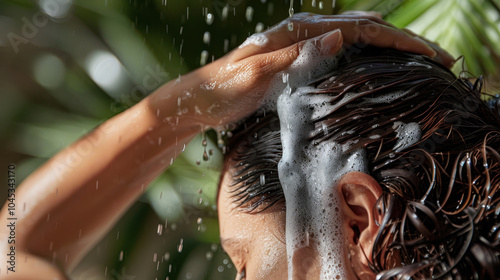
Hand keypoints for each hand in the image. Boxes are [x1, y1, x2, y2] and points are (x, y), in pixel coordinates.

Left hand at [181, 13, 453, 126]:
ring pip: (355, 37)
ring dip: (388, 45)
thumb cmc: (222, 89)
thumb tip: (337, 37)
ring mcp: (301, 47)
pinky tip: (376, 63)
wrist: (199, 100)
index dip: (396, 40)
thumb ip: (294, 56)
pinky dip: (366, 54)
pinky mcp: (297, 62)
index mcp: (297, 34)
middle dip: (402, 40)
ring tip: (418, 57)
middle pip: (363, 28)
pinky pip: (340, 52)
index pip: (358, 29)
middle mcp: (302, 34)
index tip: (428, 54)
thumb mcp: (256, 74)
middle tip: (437, 56)